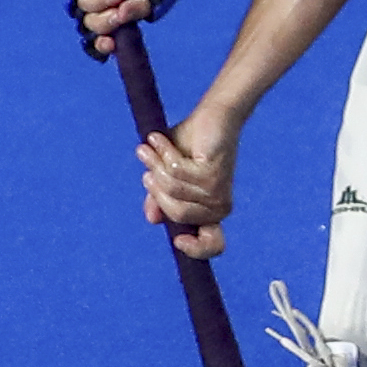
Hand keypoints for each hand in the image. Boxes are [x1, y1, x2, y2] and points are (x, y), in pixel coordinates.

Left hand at [65, 0, 185, 54]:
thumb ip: (139, 11)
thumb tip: (121, 18)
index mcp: (123, 10)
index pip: (104, 35)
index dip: (102, 45)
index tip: (110, 44)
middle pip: (89, 23)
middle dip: (103, 23)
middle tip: (119, 9)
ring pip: (79, 6)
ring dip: (96, 3)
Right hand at [139, 114, 237, 260]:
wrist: (210, 117)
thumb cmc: (190, 145)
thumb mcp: (167, 174)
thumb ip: (160, 198)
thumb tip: (152, 219)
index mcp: (210, 213)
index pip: (212, 245)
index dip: (196, 249)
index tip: (178, 242)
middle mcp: (218, 206)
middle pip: (175, 213)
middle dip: (156, 187)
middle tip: (148, 160)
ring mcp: (217, 191)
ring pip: (172, 191)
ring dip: (156, 164)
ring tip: (152, 145)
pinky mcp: (212, 173)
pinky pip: (175, 172)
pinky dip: (163, 152)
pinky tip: (158, 139)